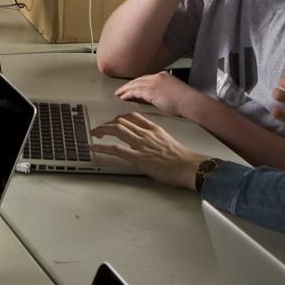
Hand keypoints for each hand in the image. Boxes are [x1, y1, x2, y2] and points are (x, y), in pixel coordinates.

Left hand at [89, 113, 209, 188]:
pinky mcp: (137, 157)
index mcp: (155, 130)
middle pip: (121, 121)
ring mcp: (141, 144)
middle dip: (107, 123)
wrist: (190, 167)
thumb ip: (157, 143)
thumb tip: (151, 149)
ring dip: (102, 130)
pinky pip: (115, 149)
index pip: (133, 116)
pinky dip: (102, 147)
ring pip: (116, 129)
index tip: (113, 121)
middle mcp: (146, 134)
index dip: (119, 118)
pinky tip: (94, 147)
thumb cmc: (184, 160)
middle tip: (100, 129)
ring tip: (94, 134)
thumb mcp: (169, 144)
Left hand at [115, 70, 204, 119]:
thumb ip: (164, 92)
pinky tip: (122, 97)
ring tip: (118, 94)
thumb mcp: (175, 93)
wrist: (191, 103)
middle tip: (121, 89)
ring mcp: (154, 83)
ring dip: (125, 89)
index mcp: (164, 75)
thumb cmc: (187, 101)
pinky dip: (127, 94)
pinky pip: (134, 91)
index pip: (147, 78)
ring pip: (134, 85)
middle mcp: (158, 77)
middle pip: (139, 79)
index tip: (132, 86)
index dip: (138, 82)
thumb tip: (157, 98)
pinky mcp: (150, 91)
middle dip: (129, 84)